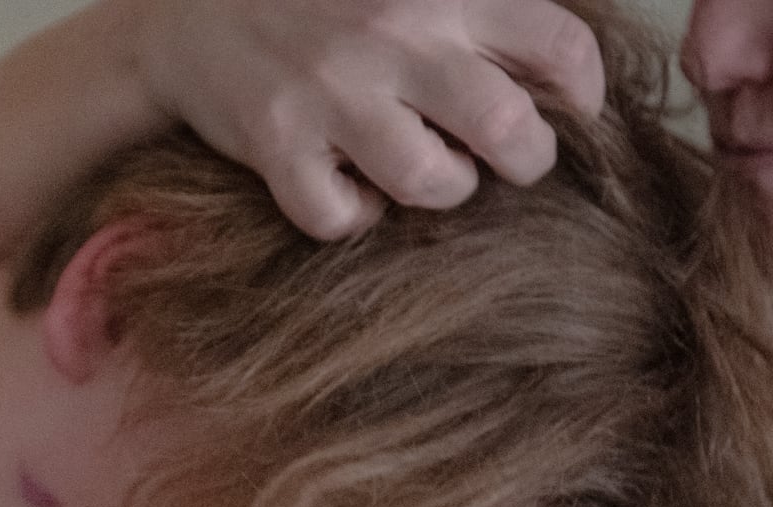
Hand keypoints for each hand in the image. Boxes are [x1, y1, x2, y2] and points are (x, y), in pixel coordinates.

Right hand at [117, 0, 605, 237]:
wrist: (190, 4)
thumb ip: (483, 9)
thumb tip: (568, 70)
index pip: (560, 48)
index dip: (582, 92)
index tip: (569, 109)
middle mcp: (392, 34)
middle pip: (511, 130)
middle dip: (525, 158)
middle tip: (505, 155)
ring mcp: (331, 93)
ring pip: (433, 184)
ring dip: (442, 188)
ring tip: (424, 166)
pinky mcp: (275, 143)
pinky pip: (341, 218)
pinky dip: (352, 214)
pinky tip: (348, 182)